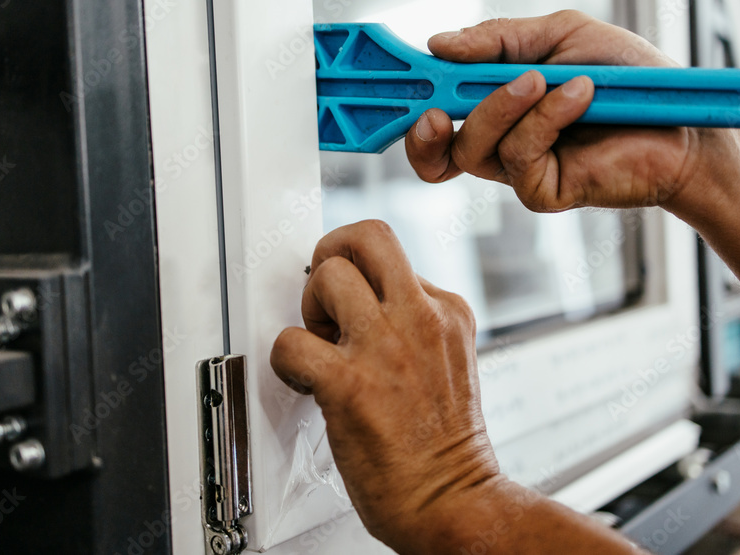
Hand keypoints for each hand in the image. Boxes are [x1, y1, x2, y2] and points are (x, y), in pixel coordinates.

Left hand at [270, 220, 500, 552]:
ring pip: (328, 274)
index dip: (362, 277)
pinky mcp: (350, 383)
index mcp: (448, 312)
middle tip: (324, 291)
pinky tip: (304, 381)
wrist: (453, 503)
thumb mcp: (451, 360)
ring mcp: (386, 347)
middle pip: (367, 236)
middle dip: (332, 252)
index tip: (351, 305)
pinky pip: (291, 341)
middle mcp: (420, 318)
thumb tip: (366, 305)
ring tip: (319, 343)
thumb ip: (415, 324)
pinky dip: (285, 360)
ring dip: (309, 308)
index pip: (392, 256)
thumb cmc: (446, 447)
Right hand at [406, 11, 711, 211]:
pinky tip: (580, 95)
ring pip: (473, 148)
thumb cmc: (627, 76)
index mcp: (494, 107)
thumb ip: (498, 40)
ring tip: (549, 79)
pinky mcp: (544, 190)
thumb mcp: (559, 37)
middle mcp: (499, 142)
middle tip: (436, 105)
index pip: (434, 114)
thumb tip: (438, 43)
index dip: (411, 101)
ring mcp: (519, 170)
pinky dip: (546, 117)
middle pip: (434, 146)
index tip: (401, 75)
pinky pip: (519, 155)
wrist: (683, 120)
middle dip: (426, 126)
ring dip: (504, 105)